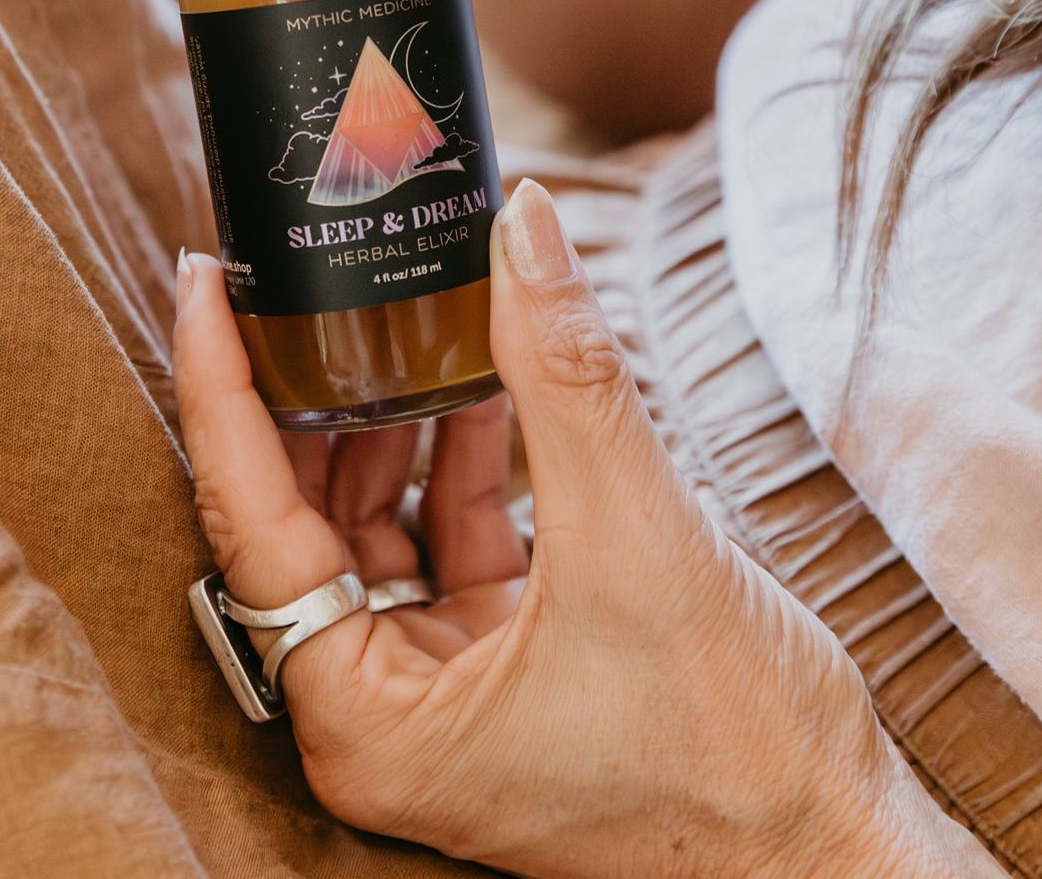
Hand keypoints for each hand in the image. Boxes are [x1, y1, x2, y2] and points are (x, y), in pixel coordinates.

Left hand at [173, 179, 995, 878]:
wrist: (835, 848)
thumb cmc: (731, 746)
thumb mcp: (635, 536)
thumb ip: (566, 375)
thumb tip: (520, 224)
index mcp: (364, 719)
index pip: (248, 520)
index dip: (220, 389)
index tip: (206, 285)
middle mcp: (381, 710)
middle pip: (299, 518)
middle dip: (305, 395)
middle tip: (294, 283)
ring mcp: (440, 687)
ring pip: (375, 524)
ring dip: (392, 419)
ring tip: (396, 314)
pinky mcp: (500, 664)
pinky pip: (448, 540)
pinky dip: (459, 461)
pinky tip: (481, 383)